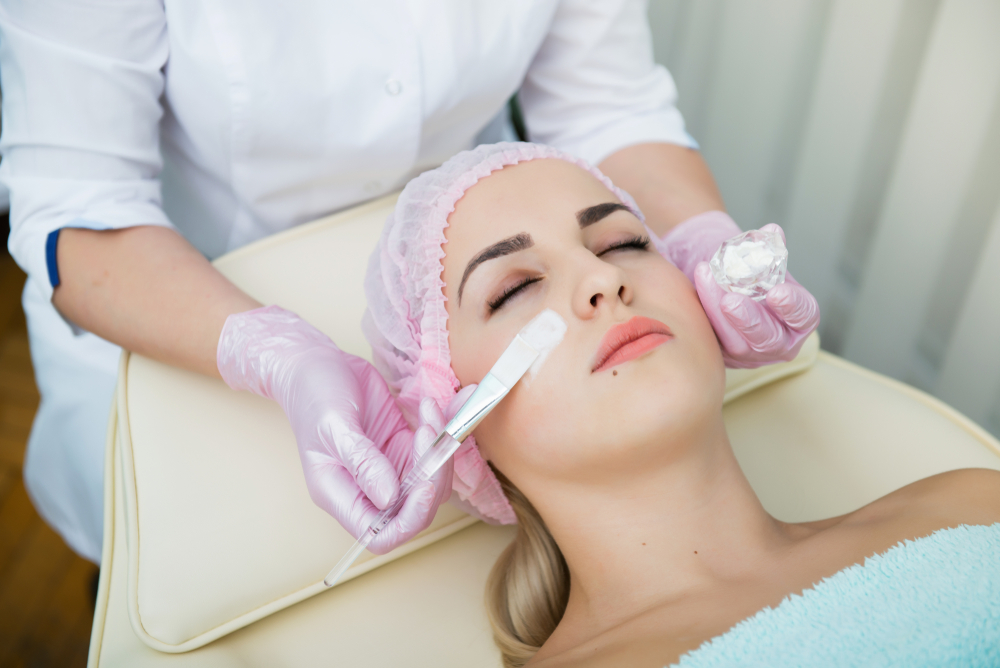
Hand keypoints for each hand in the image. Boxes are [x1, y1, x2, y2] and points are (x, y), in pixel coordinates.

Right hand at [216, 305, 466, 551]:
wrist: (315, 363)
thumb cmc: (313, 394)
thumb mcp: (334, 426)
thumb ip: (362, 461)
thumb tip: (389, 497)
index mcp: (340, 494)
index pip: (381, 535)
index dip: (409, 519)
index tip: (425, 484)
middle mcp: (366, 488)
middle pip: (414, 508)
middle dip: (433, 475)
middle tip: (432, 435)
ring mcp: (387, 467)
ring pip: (430, 479)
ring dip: (441, 449)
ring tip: (430, 412)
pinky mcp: (402, 445)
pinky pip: (432, 450)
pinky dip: (445, 430)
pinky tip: (448, 406)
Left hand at [657, 213, 818, 367]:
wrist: (724, 284)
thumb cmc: (753, 276)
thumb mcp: (764, 263)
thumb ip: (769, 249)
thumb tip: (771, 231)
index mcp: (798, 320)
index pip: (804, 316)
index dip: (793, 306)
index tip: (776, 292)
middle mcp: (779, 342)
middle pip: (769, 339)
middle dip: (750, 320)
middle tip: (730, 300)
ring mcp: (751, 354)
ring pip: (736, 343)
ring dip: (718, 314)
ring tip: (706, 280)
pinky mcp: (724, 356)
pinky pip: (714, 342)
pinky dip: (704, 315)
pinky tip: (696, 287)